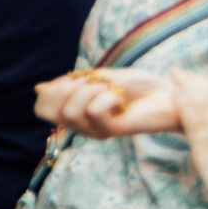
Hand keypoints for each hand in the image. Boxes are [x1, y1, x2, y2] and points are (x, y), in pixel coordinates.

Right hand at [34, 67, 178, 138]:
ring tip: (108, 89)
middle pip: (54, 111)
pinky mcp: (115, 130)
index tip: (71, 80)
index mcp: (78, 113)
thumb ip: (71, 84)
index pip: (43, 110)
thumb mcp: (98, 78)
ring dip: (88, 91)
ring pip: (72, 112)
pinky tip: (120, 98)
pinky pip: (95, 111)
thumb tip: (39, 89)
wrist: (168, 92)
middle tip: (93, 82)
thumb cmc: (138, 86)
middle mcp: (85, 125)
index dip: (50, 93)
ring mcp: (99, 129)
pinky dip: (105, 96)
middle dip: (67, 89)